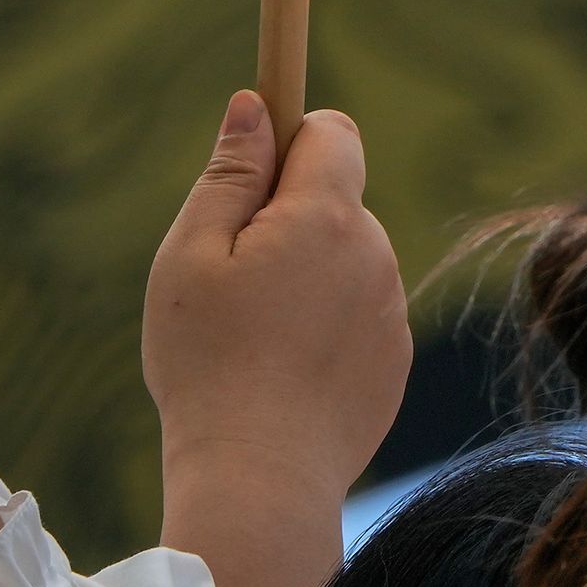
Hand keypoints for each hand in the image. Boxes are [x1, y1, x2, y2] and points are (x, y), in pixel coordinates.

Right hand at [142, 93, 408, 586]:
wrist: (259, 482)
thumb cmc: (208, 364)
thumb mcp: (192, 254)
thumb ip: (230, 173)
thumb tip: (255, 103)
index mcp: (325, 217)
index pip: (333, 131)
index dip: (292, 136)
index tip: (254, 167)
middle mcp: (375, 256)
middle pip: (336, 200)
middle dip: (288, 218)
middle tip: (231, 280)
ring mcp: (391, 314)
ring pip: (346, 262)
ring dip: (306, 277)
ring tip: (252, 339)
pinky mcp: (394, 364)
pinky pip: (357, 317)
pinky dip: (324, 330)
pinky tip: (281, 375)